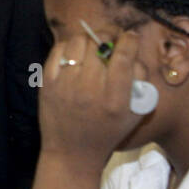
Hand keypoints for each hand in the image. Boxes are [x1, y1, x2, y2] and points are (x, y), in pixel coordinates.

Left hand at [42, 30, 146, 163]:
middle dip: (109, 36)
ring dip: (89, 40)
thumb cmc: (108, 131)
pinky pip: (58, 51)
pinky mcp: (47, 84)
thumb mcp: (136, 112)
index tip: (130, 38)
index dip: (129, 40)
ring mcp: (65, 86)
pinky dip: (69, 47)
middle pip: (99, 44)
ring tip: (93, 48)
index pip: (123, 57)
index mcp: (114, 100)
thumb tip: (133, 52)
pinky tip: (76, 54)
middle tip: (111, 41)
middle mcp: (89, 90)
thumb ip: (141, 81)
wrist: (72, 153)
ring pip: (78, 42)